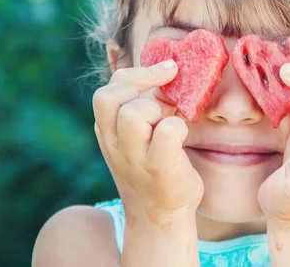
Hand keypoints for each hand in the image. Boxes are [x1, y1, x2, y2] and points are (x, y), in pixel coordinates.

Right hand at [92, 60, 203, 224]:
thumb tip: (167, 74)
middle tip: (165, 100)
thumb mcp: (137, 138)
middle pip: (111, 97)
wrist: (160, 218)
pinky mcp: (159, 168)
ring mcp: (135, 158)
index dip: (136, 74)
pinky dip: (179, 127)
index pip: (107, 91)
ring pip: (135, 113)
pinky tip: (182, 138)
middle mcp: (115, 145)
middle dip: (143, 89)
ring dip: (157, 110)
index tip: (166, 72)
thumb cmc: (153, 170)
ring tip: (168, 124)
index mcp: (107, 133)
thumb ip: (141, 109)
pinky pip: (168, 131)